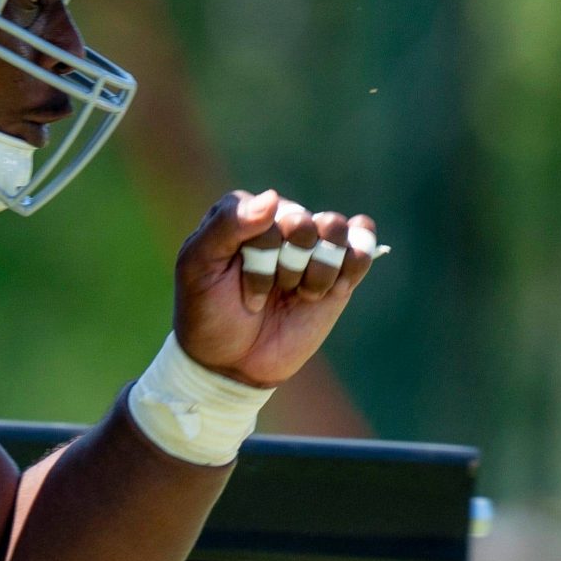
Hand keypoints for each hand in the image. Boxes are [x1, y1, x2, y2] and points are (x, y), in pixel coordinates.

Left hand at [173, 187, 381, 388]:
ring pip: (336, 231)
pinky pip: (362, 249)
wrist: (231, 363)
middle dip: (286, 266)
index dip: (257, 258)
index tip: (237, 289)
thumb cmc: (208, 311)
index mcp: (245, 211)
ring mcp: (312, 246)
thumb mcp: (198, 266)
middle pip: (304, 223)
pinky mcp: (338, 273)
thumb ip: (225, 225)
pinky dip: (351, 267)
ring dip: (316, 272)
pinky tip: (329, 290)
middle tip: (268, 292)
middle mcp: (281, 220)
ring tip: (298, 293)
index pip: (268, 214)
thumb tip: (272, 198)